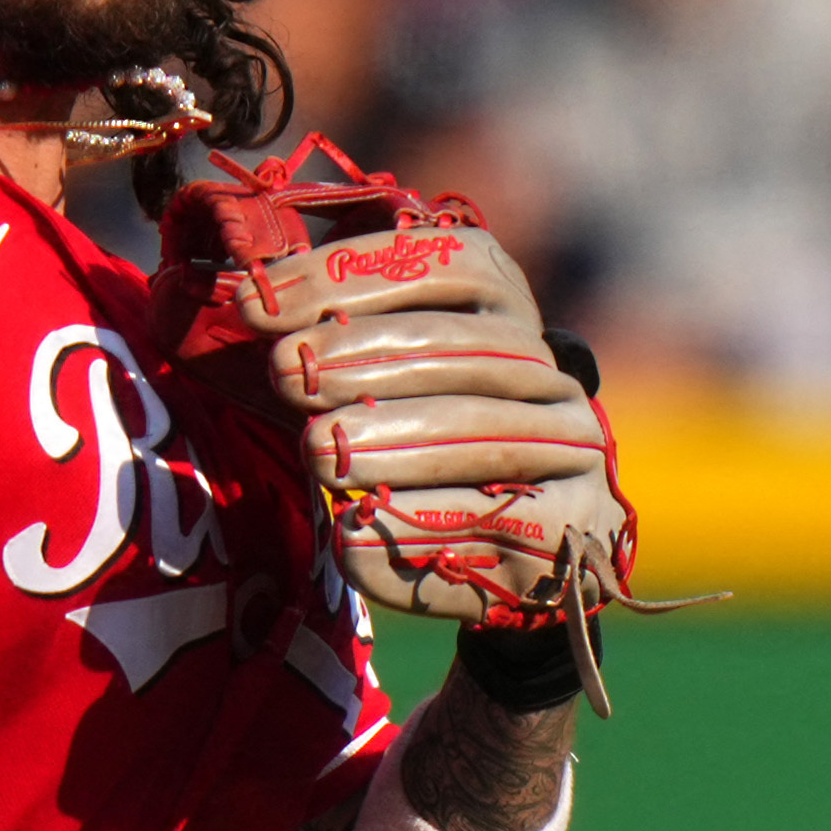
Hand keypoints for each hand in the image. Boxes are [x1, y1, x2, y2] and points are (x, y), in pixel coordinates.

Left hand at [233, 211, 636, 628]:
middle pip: (470, 348)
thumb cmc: (417, 465)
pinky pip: (501, 525)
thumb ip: (338, 349)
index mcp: (511, 318)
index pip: (451, 263)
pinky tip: (350, 539)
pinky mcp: (577, 531)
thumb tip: (253, 305)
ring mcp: (577, 453)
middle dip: (367, 355)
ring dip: (394, 441)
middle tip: (285, 375)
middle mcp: (554, 377)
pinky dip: (421, 530)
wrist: (510, 567)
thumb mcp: (381, 391)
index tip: (262, 303)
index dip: (354, 272)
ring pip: (487, 434)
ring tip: (318, 454)